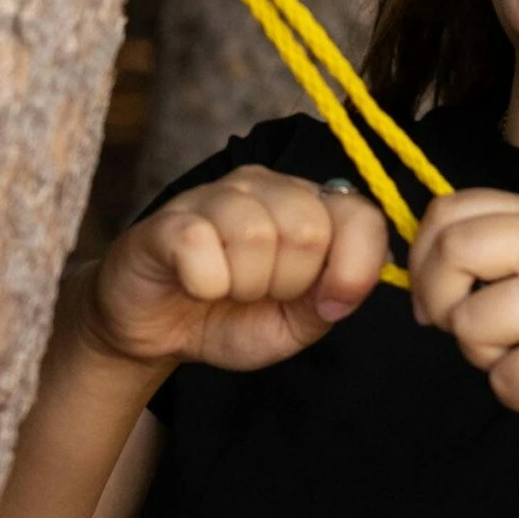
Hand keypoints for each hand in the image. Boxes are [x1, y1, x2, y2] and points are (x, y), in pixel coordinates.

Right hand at [84, 168, 388, 373]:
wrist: (157, 330)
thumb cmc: (230, 317)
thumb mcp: (296, 324)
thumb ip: (331, 300)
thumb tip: (348, 286)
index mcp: (310, 207)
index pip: (362, 216)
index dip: (356, 268)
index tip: (329, 304)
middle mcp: (268, 187)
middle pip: (309, 229)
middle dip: (290, 283)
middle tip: (260, 293)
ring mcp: (216, 195)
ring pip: (257, 235)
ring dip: (244, 286)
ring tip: (226, 289)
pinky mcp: (170, 218)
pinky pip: (202, 247)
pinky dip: (204, 283)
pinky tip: (194, 283)